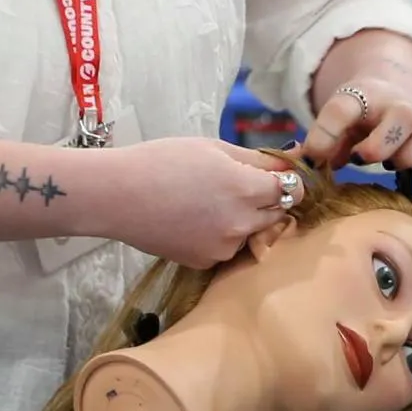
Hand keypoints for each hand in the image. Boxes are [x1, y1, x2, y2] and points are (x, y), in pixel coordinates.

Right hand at [104, 138, 292, 268]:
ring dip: (243, 222)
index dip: (287, 182)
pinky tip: (193, 222)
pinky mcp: (205, 262)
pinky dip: (219, 237)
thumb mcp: (213, 148)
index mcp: (247, 188)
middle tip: (237, 188)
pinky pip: (226, 249)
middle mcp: (242, 223)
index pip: (292, 191)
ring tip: (208, 204)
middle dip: (266, 202)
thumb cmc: (161, 161)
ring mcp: (224, 247)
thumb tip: (295, 158)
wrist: (115, 195)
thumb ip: (258, 159)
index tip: (274, 177)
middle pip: (276, 215)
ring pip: (251, 234)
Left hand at [301, 75, 411, 181]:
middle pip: (402, 115)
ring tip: (392, 165)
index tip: (314, 157)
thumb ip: (320, 143)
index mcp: (361, 96)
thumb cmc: (357, 118)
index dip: (326, 132)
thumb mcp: (335, 123)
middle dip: (381, 145)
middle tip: (362, 158)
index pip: (343, 107)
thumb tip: (305, 164)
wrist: (391, 92)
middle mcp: (397, 105)